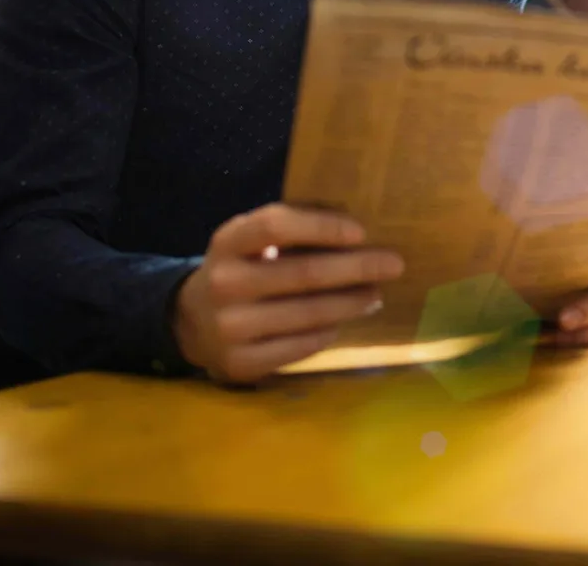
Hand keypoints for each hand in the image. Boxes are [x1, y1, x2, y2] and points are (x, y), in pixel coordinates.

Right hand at [173, 203, 403, 382]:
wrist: (194, 321)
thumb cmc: (244, 268)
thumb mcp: (253, 242)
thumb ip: (292, 231)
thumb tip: (359, 230)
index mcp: (228, 241)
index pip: (276, 225)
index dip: (322, 227)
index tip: (361, 232)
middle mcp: (224, 282)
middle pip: (303, 273)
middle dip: (357, 267)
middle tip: (394, 264)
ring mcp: (229, 327)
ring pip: (308, 314)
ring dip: (351, 303)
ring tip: (376, 295)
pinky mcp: (240, 363)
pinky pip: (300, 346)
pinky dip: (328, 331)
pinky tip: (342, 321)